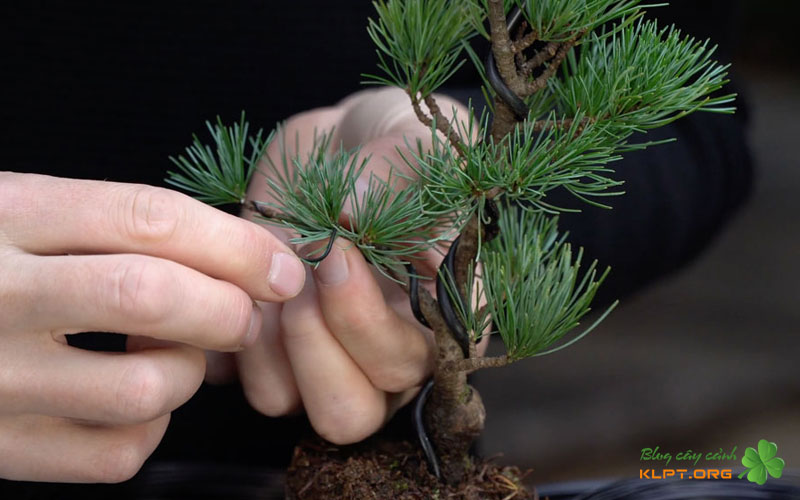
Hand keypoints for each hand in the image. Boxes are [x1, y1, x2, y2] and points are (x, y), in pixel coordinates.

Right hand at [0, 173, 304, 481]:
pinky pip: (116, 453)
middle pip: (152, 296)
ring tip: (172, 354)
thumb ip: (114, 228)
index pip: (146, 218)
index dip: (233, 242)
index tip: (282, 265)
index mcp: (3, 214)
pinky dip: (151, 428)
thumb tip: (243, 262)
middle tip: (244, 312)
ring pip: (144, 387)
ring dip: (188, 373)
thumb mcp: (22, 211)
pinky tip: (133, 400)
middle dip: (226, 306)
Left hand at [208, 88, 475, 443]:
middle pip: (352, 412)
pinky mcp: (272, 353)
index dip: (369, 325)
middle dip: (317, 341)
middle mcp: (384, 356)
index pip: (416, 370)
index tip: (338, 252)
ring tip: (269, 271)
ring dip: (271, 340)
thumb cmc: (397, 149)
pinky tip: (240, 279)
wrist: (343, 150)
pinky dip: (230, 338)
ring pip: (287, 403)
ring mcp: (327, 362)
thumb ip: (401, 173)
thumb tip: (351, 212)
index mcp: (440, 320)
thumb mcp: (415, 143)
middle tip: (301, 267)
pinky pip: (242, 380)